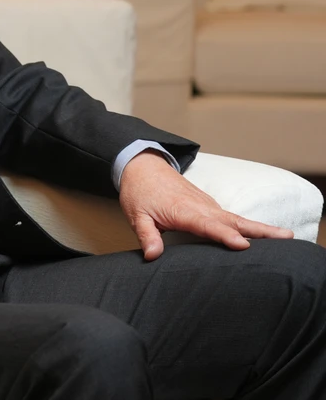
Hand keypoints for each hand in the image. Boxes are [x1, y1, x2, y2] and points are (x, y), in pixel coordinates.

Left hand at [118, 151, 293, 260]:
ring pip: (236, 219)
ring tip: (285, 238)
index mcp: (183, 211)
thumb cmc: (139, 192)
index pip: (207, 226)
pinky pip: (231, 217)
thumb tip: (153, 256)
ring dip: (260, 228)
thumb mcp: (136, 216)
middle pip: (233, 221)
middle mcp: (201, 207)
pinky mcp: (208, 205)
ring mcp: (207, 205)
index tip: (242, 245)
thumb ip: (147, 235)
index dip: (224, 236)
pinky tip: (262, 237)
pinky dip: (248, 226)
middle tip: (286, 238)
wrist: (142, 167)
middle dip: (259, 230)